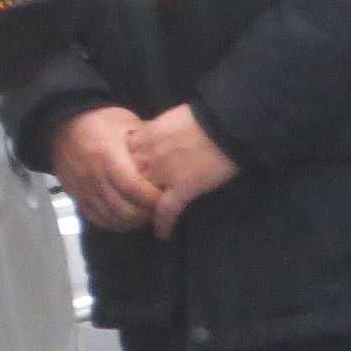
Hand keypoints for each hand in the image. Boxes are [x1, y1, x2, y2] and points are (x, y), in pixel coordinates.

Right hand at [51, 105, 161, 232]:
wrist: (62, 125)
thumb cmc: (99, 120)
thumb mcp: (126, 122)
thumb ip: (145, 142)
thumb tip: (169, 157)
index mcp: (107, 156)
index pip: (133, 187)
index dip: (152, 198)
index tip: (167, 198)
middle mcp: (92, 176)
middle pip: (123, 208)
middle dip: (145, 213)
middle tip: (161, 210)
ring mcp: (82, 189)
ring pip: (110, 217)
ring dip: (132, 221)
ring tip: (147, 214)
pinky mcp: (75, 196)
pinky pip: (96, 218)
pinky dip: (114, 222)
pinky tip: (127, 217)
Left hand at [127, 104, 239, 240]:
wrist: (227, 125)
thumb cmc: (205, 116)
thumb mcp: (173, 117)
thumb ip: (158, 130)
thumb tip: (155, 140)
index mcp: (146, 137)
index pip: (122, 157)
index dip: (126, 166)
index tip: (130, 173)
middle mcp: (149, 157)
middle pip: (128, 179)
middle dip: (130, 190)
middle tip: (134, 200)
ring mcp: (164, 175)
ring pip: (143, 197)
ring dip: (143, 208)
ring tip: (145, 218)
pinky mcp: (183, 189)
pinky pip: (167, 211)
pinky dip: (164, 224)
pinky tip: (163, 234)